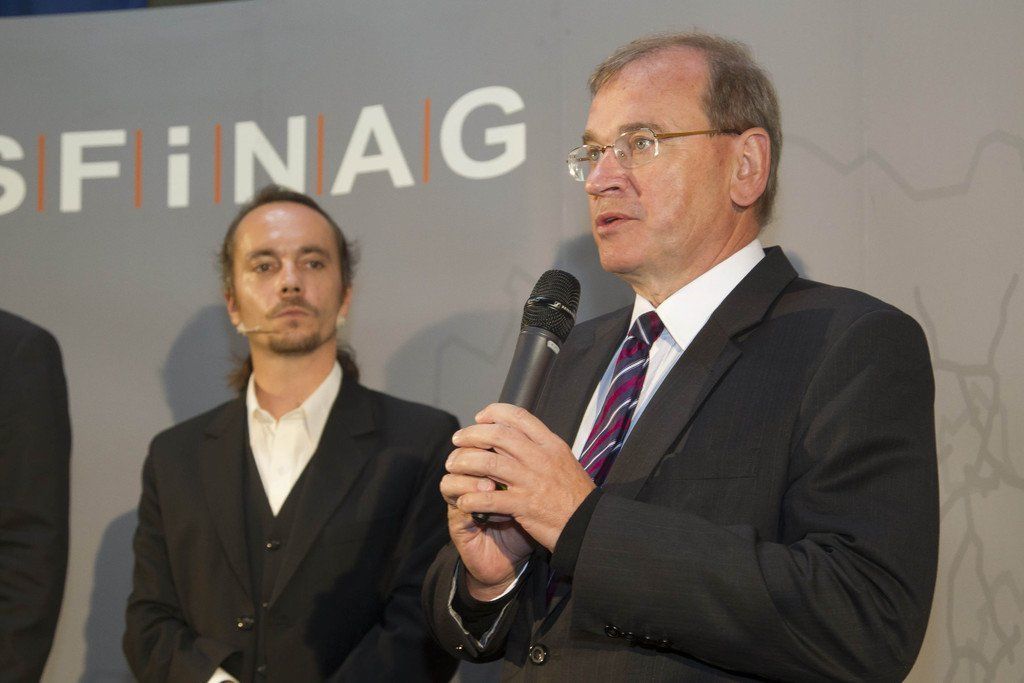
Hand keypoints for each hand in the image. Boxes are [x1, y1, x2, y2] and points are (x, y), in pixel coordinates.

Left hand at [446, 403, 595, 555]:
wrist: (590, 525)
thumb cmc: (576, 496)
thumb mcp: (564, 461)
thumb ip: (541, 448)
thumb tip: (517, 435)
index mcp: (551, 444)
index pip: (518, 416)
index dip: (494, 413)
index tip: (480, 418)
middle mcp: (541, 458)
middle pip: (498, 435)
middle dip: (472, 434)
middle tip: (457, 440)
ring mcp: (532, 481)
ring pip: (489, 463)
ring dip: (466, 463)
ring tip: (454, 466)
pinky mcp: (525, 506)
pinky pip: (490, 499)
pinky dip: (472, 499)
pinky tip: (463, 501)